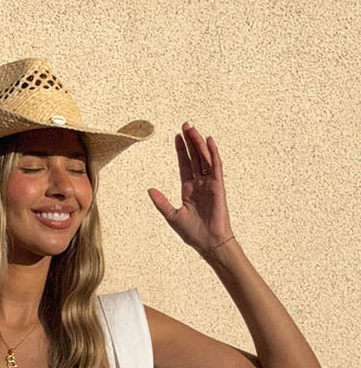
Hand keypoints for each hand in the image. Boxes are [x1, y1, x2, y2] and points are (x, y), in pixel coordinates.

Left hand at [147, 122, 234, 255]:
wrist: (208, 243)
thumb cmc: (192, 233)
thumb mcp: (172, 216)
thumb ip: (161, 202)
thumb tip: (150, 189)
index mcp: (188, 190)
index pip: (184, 165)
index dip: (181, 151)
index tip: (177, 136)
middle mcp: (199, 184)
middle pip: (194, 158)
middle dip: (190, 141)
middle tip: (185, 125)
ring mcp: (209, 184)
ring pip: (204, 158)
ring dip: (198, 143)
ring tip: (193, 128)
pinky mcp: (218, 186)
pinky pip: (216, 166)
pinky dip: (213, 153)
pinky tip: (209, 141)